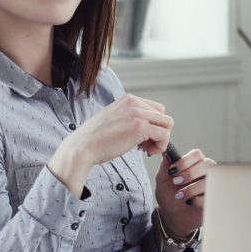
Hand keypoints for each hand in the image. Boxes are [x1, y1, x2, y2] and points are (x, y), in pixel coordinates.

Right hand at [54, 94, 171, 183]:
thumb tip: (147, 128)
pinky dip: (160, 146)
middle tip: (145, 145)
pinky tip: (147, 152)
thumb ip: (130, 118)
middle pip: (163, 116)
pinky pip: (164, 135)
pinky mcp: (141, 127)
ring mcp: (138, 114)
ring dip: (161, 139)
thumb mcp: (114, 118)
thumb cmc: (95, 139)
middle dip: (158, 132)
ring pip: (167, 124)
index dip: (153, 125)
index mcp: (128, 99)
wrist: (82, 147)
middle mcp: (134, 103)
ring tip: (145, 148)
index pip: (155, 109)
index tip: (143, 137)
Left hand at [155, 148, 211, 236]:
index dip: (185, 161)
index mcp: (194, 165)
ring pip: (209, 180)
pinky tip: (192, 204)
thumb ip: (164, 167)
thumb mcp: (162, 181)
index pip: (197, 154)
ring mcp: (212, 185)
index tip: (173, 170)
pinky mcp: (214, 198)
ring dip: (191, 188)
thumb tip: (167, 154)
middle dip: (190, 173)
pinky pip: (210, 195)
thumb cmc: (169, 198)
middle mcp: (205, 173)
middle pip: (207, 164)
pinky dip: (197, 200)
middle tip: (177, 182)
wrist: (172, 217)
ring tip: (180, 196)